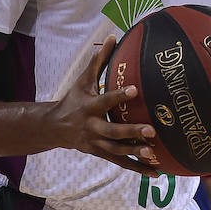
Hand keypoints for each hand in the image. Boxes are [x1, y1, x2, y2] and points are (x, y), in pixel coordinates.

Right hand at [46, 36, 159, 176]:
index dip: (118, 96)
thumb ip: (99, 60)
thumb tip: (113, 36)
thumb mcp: (83, 80)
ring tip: (153, 154)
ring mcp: (96, 143)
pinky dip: (137, 168)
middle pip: (113, 131)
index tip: (134, 90)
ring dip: (134, 152)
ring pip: (116, 151)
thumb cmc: (74, 99)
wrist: (55, 127)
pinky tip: (155, 173)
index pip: (105, 100)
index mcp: (89, 106)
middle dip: (131, 132)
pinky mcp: (100, 154)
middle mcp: (92, 127)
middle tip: (152, 131)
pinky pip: (120, 163)